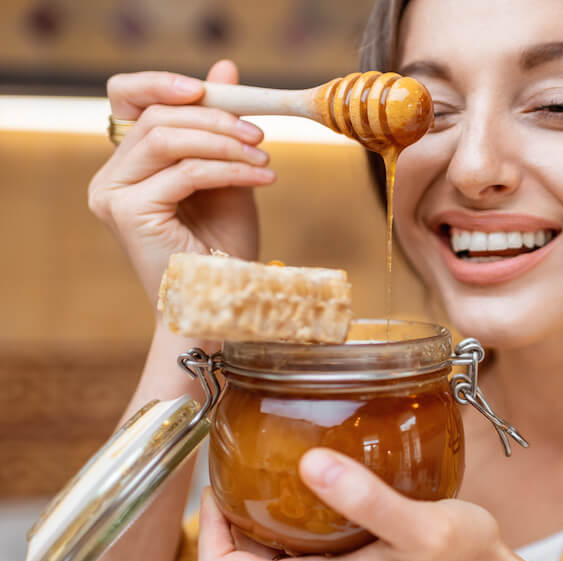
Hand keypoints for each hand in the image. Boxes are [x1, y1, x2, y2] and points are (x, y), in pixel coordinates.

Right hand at [88, 60, 274, 307]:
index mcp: (129, 165)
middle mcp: (112, 178)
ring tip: (264, 160)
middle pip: (154, 117)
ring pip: (167, 139)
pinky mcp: (129, 213)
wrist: (223, 304)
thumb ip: (220, 127)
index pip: (128, 100)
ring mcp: (114, 195)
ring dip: (225, 143)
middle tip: (259, 135)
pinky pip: (186, 172)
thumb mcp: (228, 175)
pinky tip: (263, 179)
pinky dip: (230, 170)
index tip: (210, 87)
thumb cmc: (223, 248)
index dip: (162, 82)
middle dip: (215, 118)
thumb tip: (224, 69)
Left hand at [195, 449, 562, 560]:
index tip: (222, 482)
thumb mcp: (418, 525)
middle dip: (237, 517)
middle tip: (255, 463)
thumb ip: (363, 498)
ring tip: (288, 473)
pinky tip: (325, 498)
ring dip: (269, 523)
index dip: (207, 527)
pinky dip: (298, 533)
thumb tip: (310, 462)